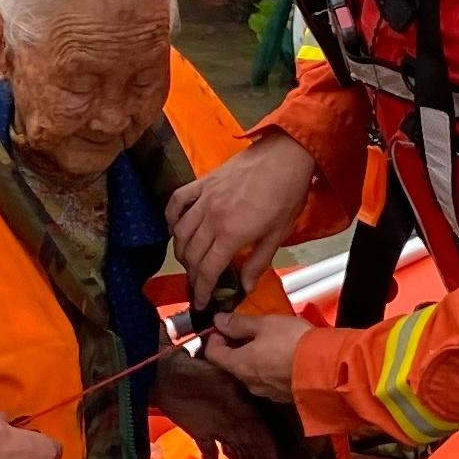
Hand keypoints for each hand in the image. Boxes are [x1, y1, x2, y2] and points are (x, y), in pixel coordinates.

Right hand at [167, 135, 314, 302]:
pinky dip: (171, 217)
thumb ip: (258, 262)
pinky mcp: (202, 183)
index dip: (201, 290)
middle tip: (198, 285)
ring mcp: (203, 199)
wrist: (285, 155)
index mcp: (231, 234)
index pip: (207, 270)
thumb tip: (245, 288)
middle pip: (191, 254)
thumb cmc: (287, 194)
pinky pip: (177, 201)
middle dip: (192, 275)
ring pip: (180, 232)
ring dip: (181, 252)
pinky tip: (174, 228)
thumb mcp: (278, 234)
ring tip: (189, 263)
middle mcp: (211, 218)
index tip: (200, 303)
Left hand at [198, 309, 312, 404]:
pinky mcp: (282, 395)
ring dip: (252, 358)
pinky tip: (281, 356)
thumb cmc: (294, 343)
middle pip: (230, 364)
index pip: (212, 354)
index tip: (223, 326)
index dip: (214, 337)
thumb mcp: (265, 324)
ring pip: (250, 373)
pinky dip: (268, 368)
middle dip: (234, 347)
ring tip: (266, 341)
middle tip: (245, 331)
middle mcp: (248, 382)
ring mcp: (266, 391)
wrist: (327, 368)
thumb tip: (219, 321)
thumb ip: (239, 323)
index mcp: (239, 364)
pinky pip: (268, 380)